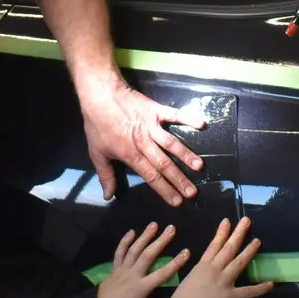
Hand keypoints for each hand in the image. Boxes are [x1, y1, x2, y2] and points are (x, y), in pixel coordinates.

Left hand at [81, 85, 204, 206]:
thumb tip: (108, 196)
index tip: (177, 202)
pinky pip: (174, 114)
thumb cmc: (98, 126)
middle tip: (193, 192)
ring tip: (199, 166)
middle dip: (179, 179)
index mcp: (131, 155)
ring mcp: (151, 125)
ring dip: (186, 155)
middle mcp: (144, 143)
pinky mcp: (156, 110)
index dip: (164, 190)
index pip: (151, 176)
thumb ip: (106, 175)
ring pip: (172, 143)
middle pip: (164, 164)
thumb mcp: (96, 153)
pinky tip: (201, 124)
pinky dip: (188, 118)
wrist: (100, 95)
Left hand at [96, 223, 190, 297]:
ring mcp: (122, 270)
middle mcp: (133, 275)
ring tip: (154, 224)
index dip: (176, 263)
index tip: (186, 252)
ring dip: (145, 236)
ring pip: (134, 250)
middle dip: (161, 241)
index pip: (162, 274)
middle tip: (171, 228)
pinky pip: (119, 253)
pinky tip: (131, 231)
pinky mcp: (114, 269)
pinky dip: (125, 241)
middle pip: (148, 255)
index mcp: (141, 288)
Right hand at [166, 217, 274, 297]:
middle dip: (238, 234)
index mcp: (201, 266)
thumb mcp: (189, 281)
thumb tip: (207, 273)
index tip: (227, 221)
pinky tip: (270, 284)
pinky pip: (247, 292)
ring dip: (249, 251)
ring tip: (257, 241)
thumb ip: (199, 275)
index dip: (221, 233)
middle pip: (228, 249)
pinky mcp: (229, 297)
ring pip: (238, 263)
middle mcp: (214, 270)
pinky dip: (260, 288)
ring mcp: (223, 282)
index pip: (214, 245)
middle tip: (246, 221)